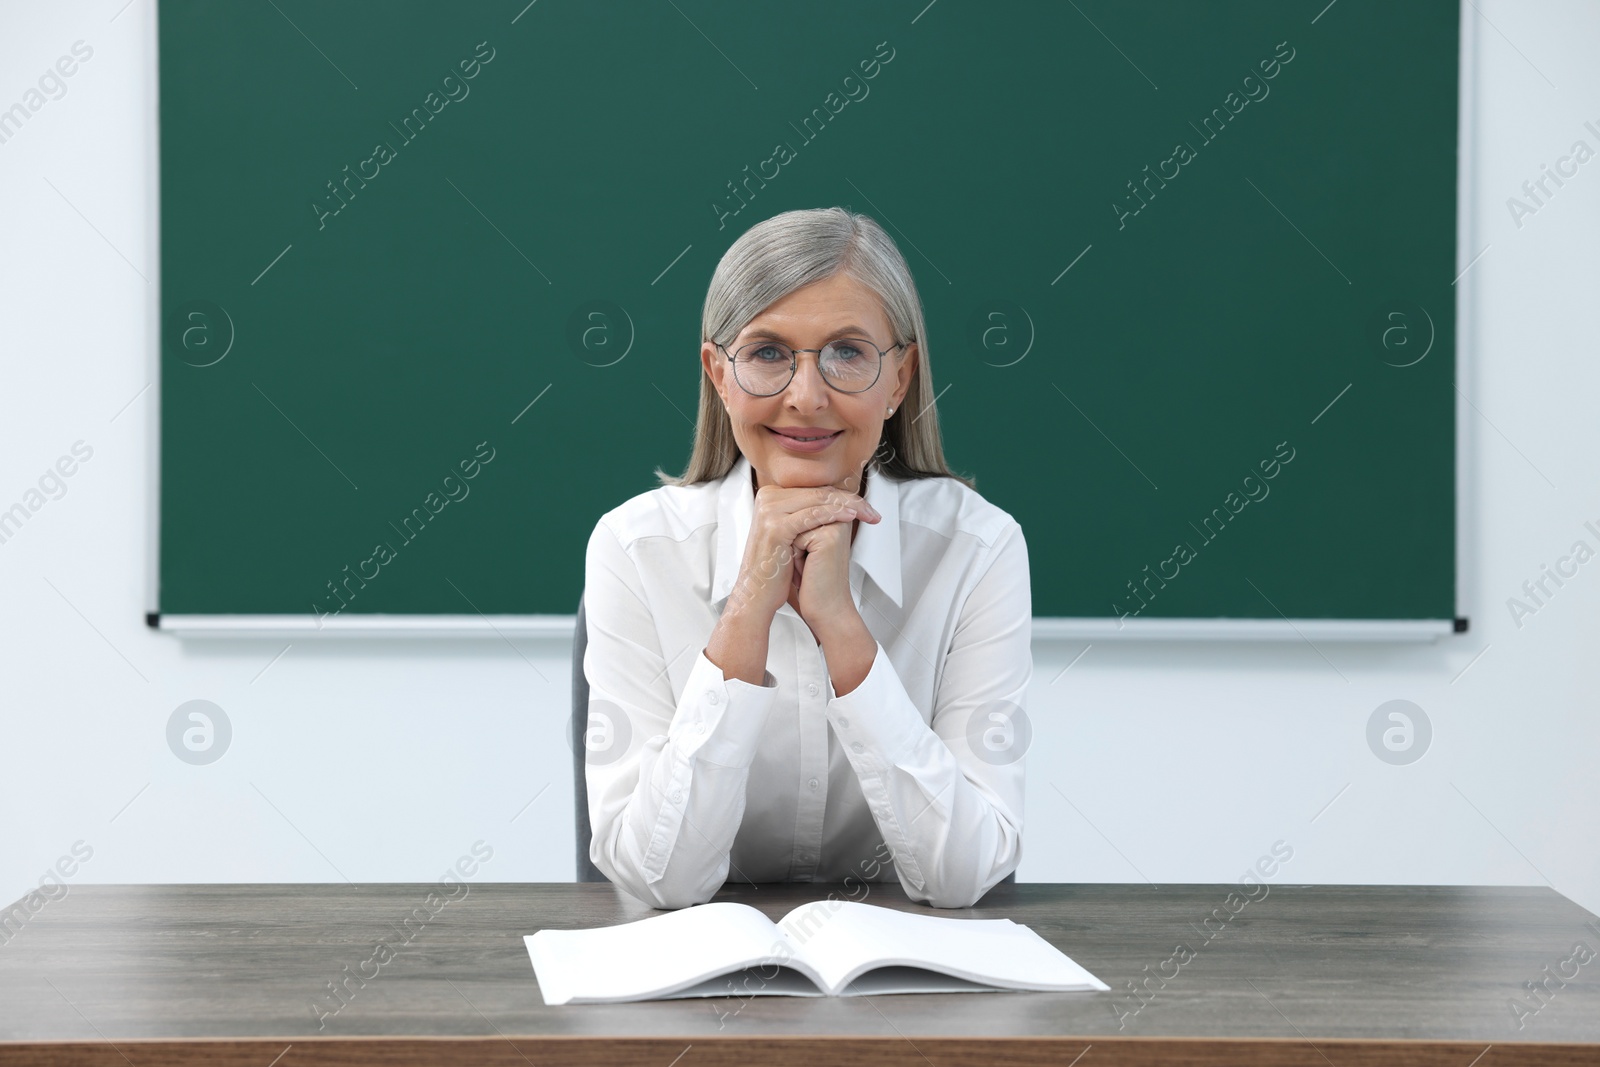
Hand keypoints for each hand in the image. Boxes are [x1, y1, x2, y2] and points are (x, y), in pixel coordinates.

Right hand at [723, 460, 879, 627]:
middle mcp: (767, 498)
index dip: (843, 496)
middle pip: (818, 492)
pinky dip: (834, 514)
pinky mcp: (775, 526)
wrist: (758, 593)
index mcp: (771, 496)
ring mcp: (769, 510)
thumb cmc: (777, 568)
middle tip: (872, 510)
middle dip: (850, 500)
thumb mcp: (793, 535)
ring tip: (867, 513)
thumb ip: (808, 514)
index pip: (815, 489)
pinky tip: (850, 517)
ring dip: (847, 505)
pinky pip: (811, 515)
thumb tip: (838, 500)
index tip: (865, 507)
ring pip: (818, 500)